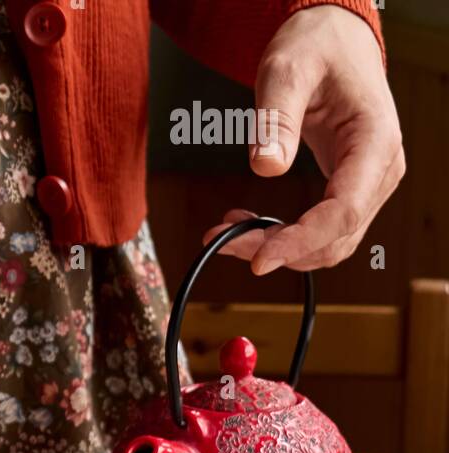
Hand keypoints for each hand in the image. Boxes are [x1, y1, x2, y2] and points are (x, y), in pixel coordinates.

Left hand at [203, 6, 403, 272]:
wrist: (333, 41)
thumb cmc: (318, 48)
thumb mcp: (288, 71)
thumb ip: (276, 119)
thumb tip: (266, 167)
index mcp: (375, 141)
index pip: (343, 211)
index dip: (301, 242)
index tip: (259, 259)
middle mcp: (379, 171)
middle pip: (333, 237)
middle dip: (278, 249)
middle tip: (224, 241)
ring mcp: (368, 185)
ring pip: (327, 244)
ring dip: (279, 249)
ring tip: (230, 233)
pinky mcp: (350, 191)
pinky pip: (321, 231)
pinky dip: (285, 238)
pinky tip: (249, 225)